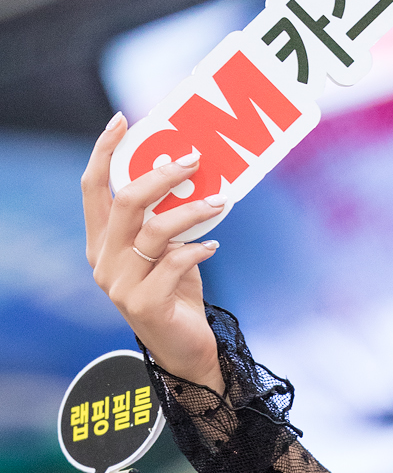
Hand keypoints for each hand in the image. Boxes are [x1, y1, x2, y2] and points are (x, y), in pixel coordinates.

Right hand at [82, 113, 222, 384]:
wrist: (185, 350)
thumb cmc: (177, 293)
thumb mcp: (168, 249)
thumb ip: (168, 219)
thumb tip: (192, 173)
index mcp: (101, 242)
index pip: (93, 188)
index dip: (104, 152)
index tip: (123, 121)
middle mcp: (103, 260)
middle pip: (125, 201)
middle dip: (161, 174)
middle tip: (194, 158)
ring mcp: (119, 284)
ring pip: (154, 229)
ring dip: (192, 210)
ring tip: (220, 201)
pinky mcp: (143, 304)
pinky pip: (174, 262)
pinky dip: (197, 249)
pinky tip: (212, 247)